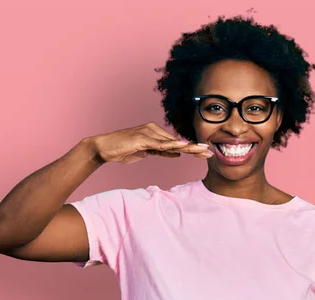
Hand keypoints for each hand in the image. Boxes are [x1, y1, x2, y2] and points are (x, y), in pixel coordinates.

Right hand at [92, 122, 212, 163]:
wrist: (104, 148)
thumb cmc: (123, 150)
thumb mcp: (146, 152)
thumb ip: (162, 151)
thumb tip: (178, 154)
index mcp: (156, 133)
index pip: (177, 143)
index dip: (192, 149)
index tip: (205, 153)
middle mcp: (154, 130)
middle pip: (178, 141)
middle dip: (194, 147)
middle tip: (210, 152)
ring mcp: (148, 133)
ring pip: (171, 142)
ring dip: (187, 147)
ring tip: (201, 151)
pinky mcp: (141, 138)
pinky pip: (158, 144)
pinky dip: (170, 147)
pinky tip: (181, 149)